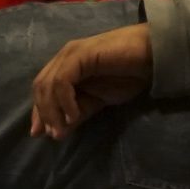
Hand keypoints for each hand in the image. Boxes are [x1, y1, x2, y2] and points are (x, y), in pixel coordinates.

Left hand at [24, 21, 152, 139]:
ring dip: (52, 110)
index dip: (38, 111)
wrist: (151, 56)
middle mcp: (64, 57)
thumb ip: (78, 113)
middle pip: (40, 86)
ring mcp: (71, 54)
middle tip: (54, 134)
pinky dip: (65, 100)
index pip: (42, 89)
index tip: (40, 134)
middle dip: (43, 113)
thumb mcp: (97, 101)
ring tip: (62, 130)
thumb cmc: (127, 75)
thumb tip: (57, 132)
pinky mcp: (81, 54)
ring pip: (48, 84)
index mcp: (65, 66)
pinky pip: (63, 80)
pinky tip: (74, 115)